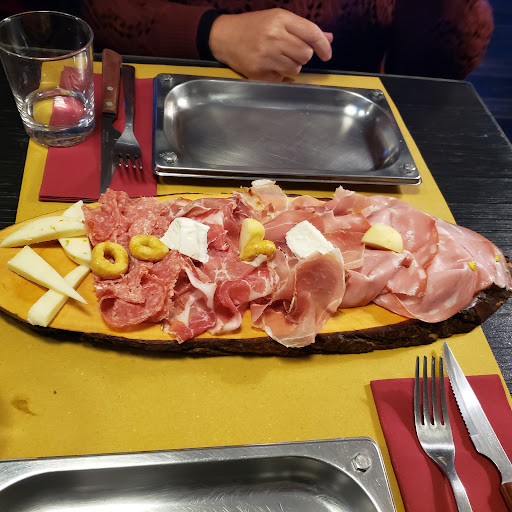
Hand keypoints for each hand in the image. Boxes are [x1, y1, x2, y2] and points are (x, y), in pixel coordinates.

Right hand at [209, 8, 332, 80]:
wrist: (224, 37)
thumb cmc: (252, 27)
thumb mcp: (277, 20)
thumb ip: (303, 29)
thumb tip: (328, 39)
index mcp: (280, 19)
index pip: (312, 33)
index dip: (323, 46)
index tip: (327, 54)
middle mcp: (274, 37)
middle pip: (306, 54)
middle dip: (302, 55)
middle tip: (290, 52)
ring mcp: (266, 57)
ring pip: (296, 69)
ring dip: (292, 66)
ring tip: (278, 58)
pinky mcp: (260, 73)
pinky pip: (282, 79)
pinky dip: (279, 75)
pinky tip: (269, 66)